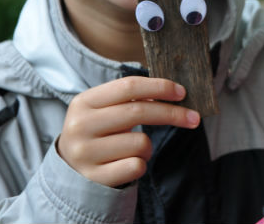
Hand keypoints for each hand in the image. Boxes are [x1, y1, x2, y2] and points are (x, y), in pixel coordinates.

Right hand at [57, 76, 199, 186]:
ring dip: (147, 146)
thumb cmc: (98, 131)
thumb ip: (131, 98)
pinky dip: (140, 164)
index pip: (128, 86)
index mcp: (84, 102)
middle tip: (194, 118)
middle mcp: (80, 126)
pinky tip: (126, 163)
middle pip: (139, 112)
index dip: (159, 87)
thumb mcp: (104, 109)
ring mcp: (85, 153)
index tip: (182, 92)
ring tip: (133, 148)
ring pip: (141, 143)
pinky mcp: (94, 177)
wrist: (69, 168)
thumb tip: (173, 92)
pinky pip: (137, 166)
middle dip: (172, 113)